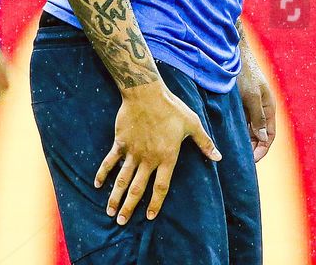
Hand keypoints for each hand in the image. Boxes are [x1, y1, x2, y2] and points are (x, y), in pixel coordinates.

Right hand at [96, 80, 220, 224]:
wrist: (146, 93)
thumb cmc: (172, 108)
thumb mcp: (193, 124)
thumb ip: (204, 143)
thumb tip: (218, 157)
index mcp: (167, 158)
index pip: (161, 187)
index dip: (155, 203)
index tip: (149, 216)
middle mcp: (148, 159)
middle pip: (138, 189)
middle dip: (129, 207)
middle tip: (121, 222)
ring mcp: (132, 152)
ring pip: (122, 179)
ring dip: (115, 196)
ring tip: (109, 212)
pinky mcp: (120, 143)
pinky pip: (110, 161)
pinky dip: (103, 173)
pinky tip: (97, 184)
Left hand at [238, 51, 275, 161]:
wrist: (234, 53)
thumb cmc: (245, 73)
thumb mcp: (251, 96)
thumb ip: (257, 117)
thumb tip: (263, 137)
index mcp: (269, 108)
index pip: (270, 136)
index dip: (262, 150)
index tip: (251, 161)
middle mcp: (262, 109)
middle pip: (260, 135)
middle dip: (253, 148)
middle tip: (240, 161)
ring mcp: (251, 105)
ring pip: (250, 129)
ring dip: (244, 140)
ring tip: (233, 152)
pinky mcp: (241, 102)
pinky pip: (241, 121)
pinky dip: (237, 130)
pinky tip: (227, 136)